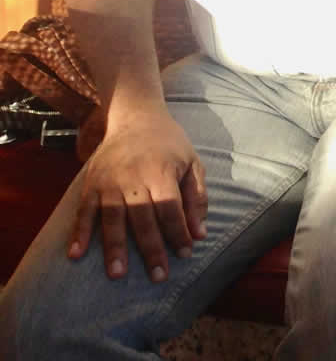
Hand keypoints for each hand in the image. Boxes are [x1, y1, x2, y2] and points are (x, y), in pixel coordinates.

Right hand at [68, 107, 206, 282]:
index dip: (178, 232)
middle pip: (143, 218)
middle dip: (151, 249)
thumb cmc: (170, 144)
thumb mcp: (192, 163)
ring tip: (117, 274)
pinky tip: (76, 255)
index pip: (171, 209)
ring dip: (114, 247)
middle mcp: (134, 178)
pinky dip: (79, 233)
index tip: (184, 255)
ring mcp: (109, 182)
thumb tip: (200, 234)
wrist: (136, 117)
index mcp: (161, 172)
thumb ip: (197, 198)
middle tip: (158, 276)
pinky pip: (83, 211)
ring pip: (112, 218)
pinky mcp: (90, 183)